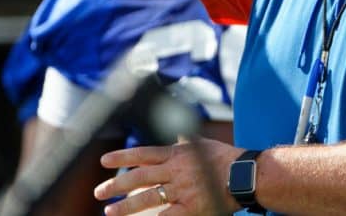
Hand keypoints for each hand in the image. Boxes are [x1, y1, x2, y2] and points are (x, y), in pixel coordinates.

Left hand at [95, 138, 242, 215]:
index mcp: (178, 153)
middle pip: (139, 176)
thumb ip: (185, 143)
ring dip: (126, 206)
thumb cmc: (226, 159)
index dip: (122, 157)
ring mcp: (182, 189)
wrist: (246, 174)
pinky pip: (166, 215)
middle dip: (116, 185)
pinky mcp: (191, 207)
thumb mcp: (202, 144)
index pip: (143, 153)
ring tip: (110, 211)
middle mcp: (176, 170)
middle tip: (99, 192)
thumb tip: (175, 137)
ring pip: (147, 197)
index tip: (103, 161)